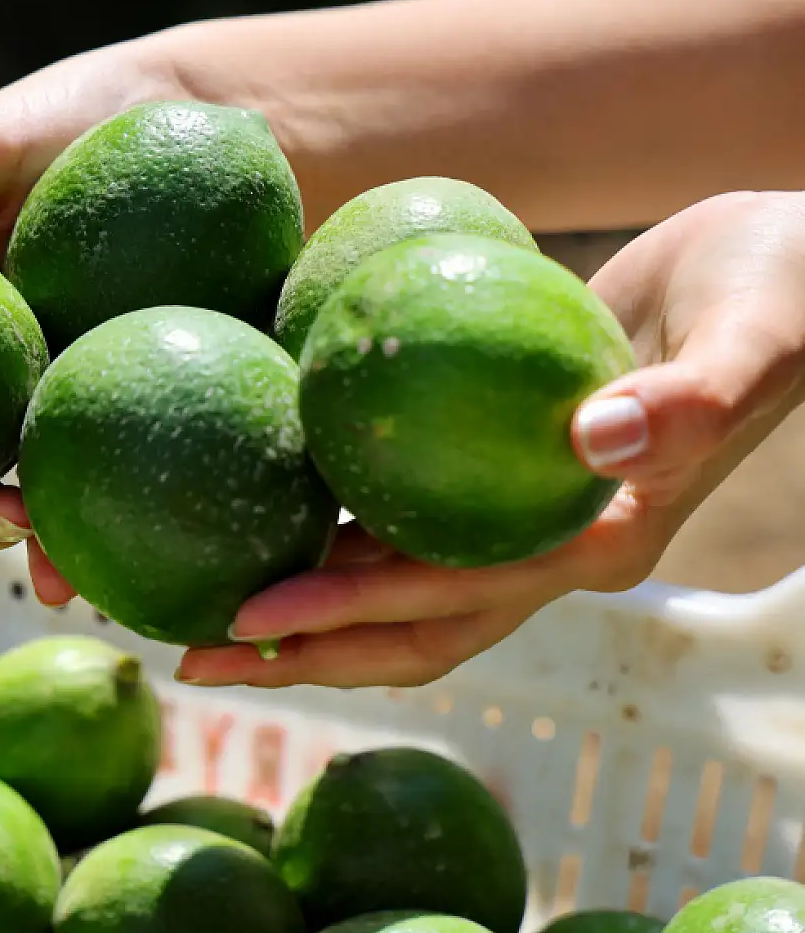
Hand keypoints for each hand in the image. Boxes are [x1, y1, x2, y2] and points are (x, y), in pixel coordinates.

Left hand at [176, 190, 804, 688]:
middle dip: (301, 653)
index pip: (455, 599)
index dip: (352, 614)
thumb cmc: (780, 295)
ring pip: (392, 588)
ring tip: (195, 614)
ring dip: (300, 609)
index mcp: (599, 545)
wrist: (785, 274)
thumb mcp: (753, 339)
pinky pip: (397, 515)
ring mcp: (518, 522)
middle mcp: (549, 551)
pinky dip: (327, 526)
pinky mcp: (494, 475)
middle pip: (407, 631)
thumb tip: (598, 442)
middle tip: (188, 658)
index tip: (253, 618)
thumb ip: (690, 401)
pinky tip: (250, 510)